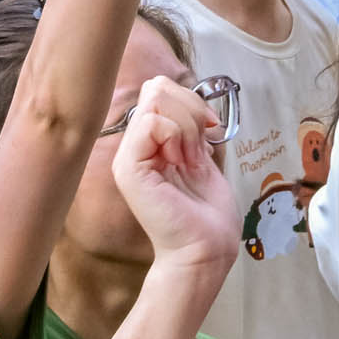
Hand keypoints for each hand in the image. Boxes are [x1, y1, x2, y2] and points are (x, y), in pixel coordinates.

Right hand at [109, 74, 238, 272]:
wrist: (205, 250)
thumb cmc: (207, 213)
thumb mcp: (201, 157)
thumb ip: (190, 129)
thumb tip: (192, 102)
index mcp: (148, 144)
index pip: (159, 89)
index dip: (191, 100)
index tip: (210, 129)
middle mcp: (134, 147)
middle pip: (157, 88)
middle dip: (190, 109)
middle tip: (199, 147)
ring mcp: (127, 157)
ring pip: (155, 100)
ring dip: (186, 125)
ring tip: (189, 158)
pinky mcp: (129, 169)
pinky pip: (150, 123)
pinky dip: (176, 135)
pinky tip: (181, 161)